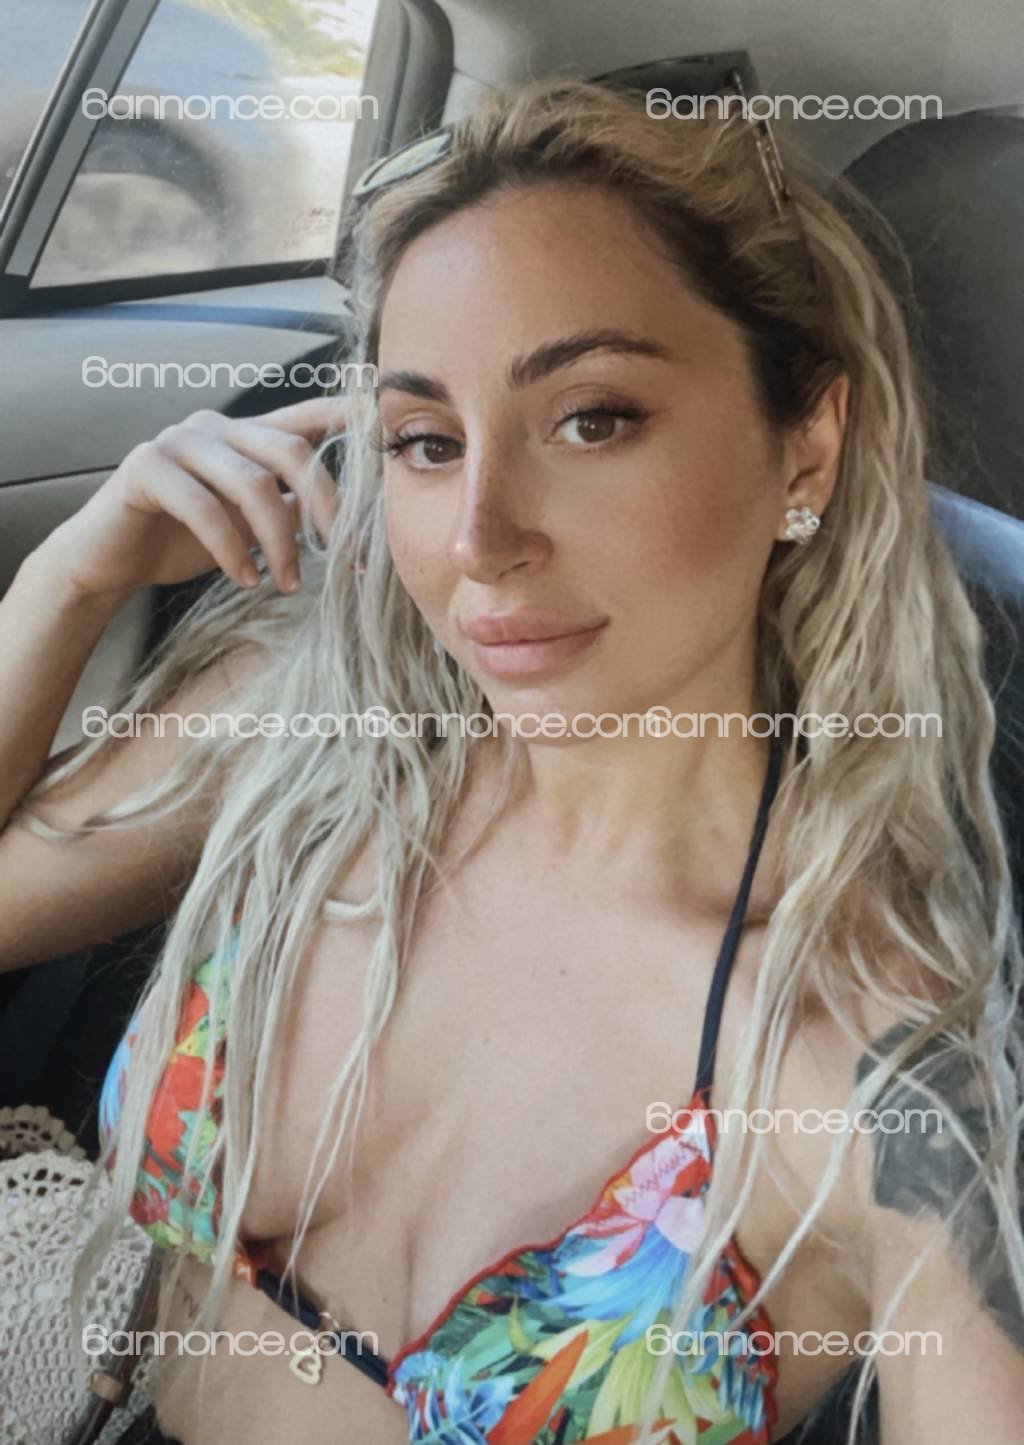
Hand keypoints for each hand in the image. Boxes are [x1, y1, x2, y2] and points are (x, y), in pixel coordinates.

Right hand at [38, 396, 347, 599]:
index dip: (349, 416)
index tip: (388, 431)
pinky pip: (204, 508)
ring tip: (288, 585)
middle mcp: (215, 426)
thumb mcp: (251, 525)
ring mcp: (178, 441)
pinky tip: (244, 579)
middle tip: (346, 560)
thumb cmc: (184, 541)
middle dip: (327, 509)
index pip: (307, 417)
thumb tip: (354, 521)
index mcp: (245, 434)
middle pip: (291, 452)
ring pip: (253, 483)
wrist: (109, 560)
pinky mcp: (146, 468)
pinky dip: (232, 549)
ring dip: (280, 542)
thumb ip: (291, 508)